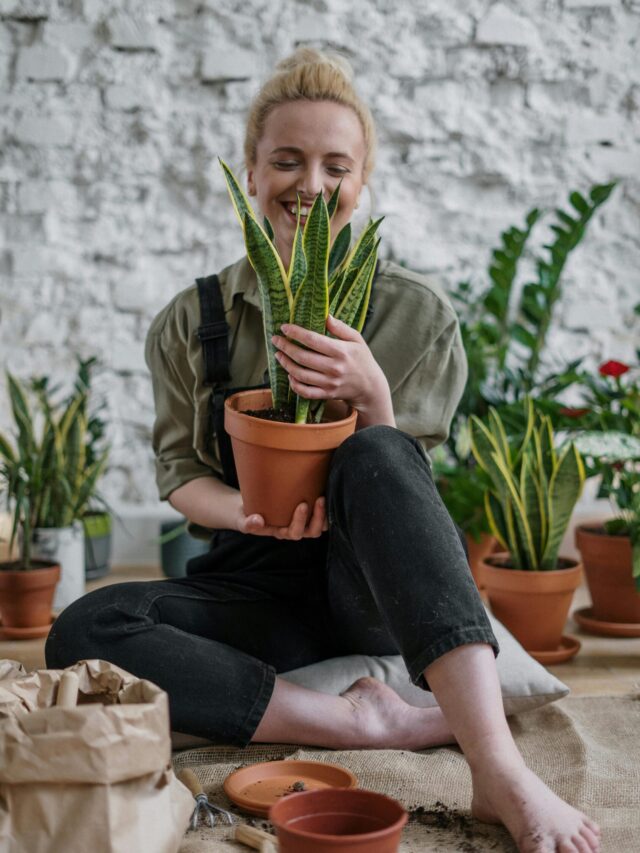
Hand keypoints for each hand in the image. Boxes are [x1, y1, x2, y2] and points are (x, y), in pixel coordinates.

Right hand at [235, 496, 327, 539]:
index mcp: (281, 532)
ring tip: (324, 497)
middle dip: (318, 518)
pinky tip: (325, 490)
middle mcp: (294, 529)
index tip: (302, 504)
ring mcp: (301, 522)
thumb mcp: (242, 520)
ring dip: (325, 514)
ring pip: (320, 525)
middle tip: (319, 499)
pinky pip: (320, 514)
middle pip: (312, 532)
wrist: (247, 509)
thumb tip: (257, 521)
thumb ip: (248, 523)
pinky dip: (325, 507)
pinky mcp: (306, 512)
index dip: (301, 521)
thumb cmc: (245, 516)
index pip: (295, 533)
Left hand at [271, 314, 394, 426]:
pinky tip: (290, 374)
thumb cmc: (362, 359)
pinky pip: (305, 391)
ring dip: (286, 364)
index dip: (296, 333)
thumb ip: (341, 328)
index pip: (313, 340)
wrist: (370, 387)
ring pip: (300, 374)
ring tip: (279, 355)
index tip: (284, 327)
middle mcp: (334, 368)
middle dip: (285, 347)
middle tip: (276, 340)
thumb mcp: (356, 339)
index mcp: (341, 351)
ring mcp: (329, 383)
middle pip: (303, 357)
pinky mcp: (326, 394)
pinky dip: (294, 384)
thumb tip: (325, 316)